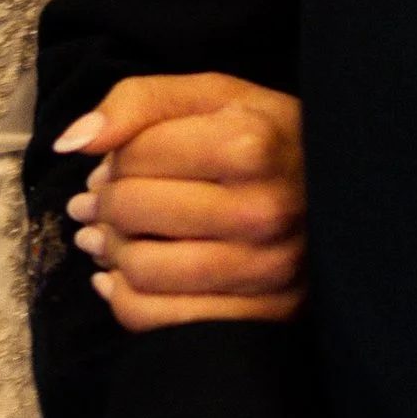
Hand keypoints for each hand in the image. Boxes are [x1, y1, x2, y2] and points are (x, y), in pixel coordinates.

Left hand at [55, 74, 302, 327]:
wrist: (347, 191)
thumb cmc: (266, 135)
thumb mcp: (212, 94)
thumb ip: (137, 101)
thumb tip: (69, 144)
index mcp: (250, 145)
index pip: (135, 156)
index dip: (110, 159)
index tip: (113, 165)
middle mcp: (264, 211)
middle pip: (133, 213)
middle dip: (102, 206)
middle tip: (98, 203)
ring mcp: (268, 271)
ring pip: (142, 271)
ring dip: (109, 253)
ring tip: (107, 238)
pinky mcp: (266, 316)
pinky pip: (163, 323)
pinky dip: (125, 301)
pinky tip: (120, 278)